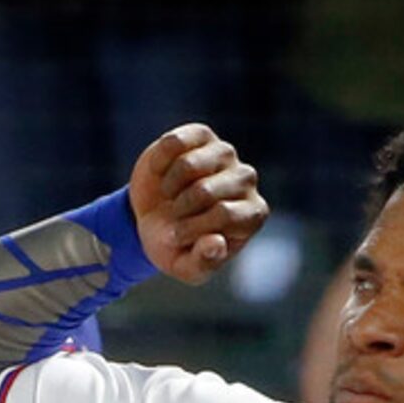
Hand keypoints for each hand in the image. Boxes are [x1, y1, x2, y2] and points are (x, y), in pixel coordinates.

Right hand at [127, 125, 266, 284]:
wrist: (151, 219)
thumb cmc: (175, 245)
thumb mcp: (187, 267)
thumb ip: (204, 263)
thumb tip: (216, 243)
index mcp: (252, 214)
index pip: (225, 215)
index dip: (192, 229)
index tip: (177, 238)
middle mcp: (246, 180)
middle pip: (206, 191)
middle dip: (179, 210)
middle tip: (172, 218)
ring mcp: (225, 153)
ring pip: (189, 165)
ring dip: (168, 187)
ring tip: (169, 197)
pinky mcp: (201, 135)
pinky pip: (175, 143)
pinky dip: (159, 163)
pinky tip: (161, 174)